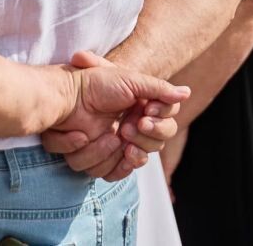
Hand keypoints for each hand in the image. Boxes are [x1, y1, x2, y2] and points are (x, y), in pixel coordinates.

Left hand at [44, 51, 187, 180]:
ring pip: (132, 161)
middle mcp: (132, 130)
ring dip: (123, 149)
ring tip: (112, 134)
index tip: (145, 112)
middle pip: (154, 147)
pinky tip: (103, 146)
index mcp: (142, 112)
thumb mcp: (129, 80)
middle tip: (127, 126)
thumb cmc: (95, 82)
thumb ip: (159, 88)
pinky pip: (111, 173)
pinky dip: (109, 163)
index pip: (167, 128)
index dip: (160, 124)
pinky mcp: (96, 157)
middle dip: (144, 138)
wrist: (66, 93)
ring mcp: (114, 146)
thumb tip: (186, 92)